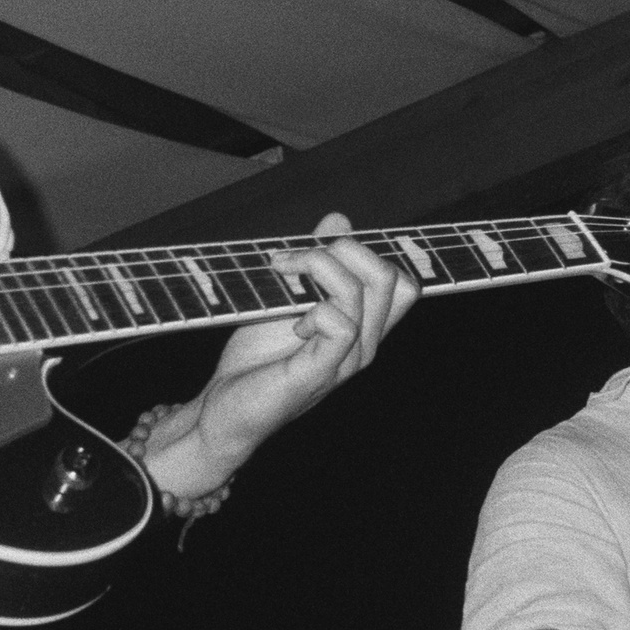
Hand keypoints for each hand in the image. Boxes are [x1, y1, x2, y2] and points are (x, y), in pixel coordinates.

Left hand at [144, 212, 419, 504]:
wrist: (226, 410)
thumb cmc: (257, 357)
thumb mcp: (287, 299)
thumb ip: (317, 262)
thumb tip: (338, 219)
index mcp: (363, 328)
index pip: (403, 283)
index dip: (368, 251)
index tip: (317, 246)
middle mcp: (365, 345)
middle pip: (391, 277)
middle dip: (342, 248)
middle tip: (291, 257)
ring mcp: (346, 362)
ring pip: (361, 292)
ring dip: (314, 266)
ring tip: (280, 273)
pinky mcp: (321, 373)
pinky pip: (341, 325)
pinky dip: (314, 310)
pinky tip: (293, 323)